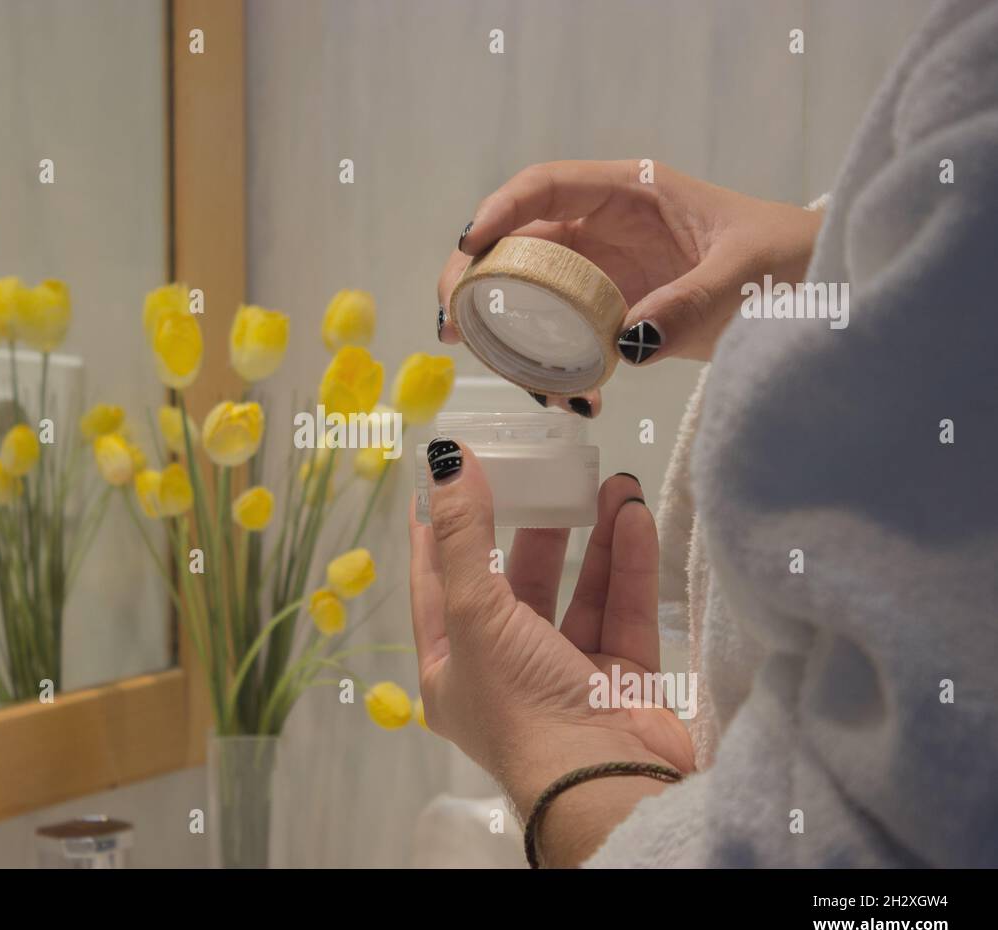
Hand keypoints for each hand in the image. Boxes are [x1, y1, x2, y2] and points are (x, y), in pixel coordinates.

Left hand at [410, 445, 694, 864]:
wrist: (605, 782)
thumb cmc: (523, 705)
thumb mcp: (476, 612)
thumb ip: (464, 534)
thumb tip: (445, 460)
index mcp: (450, 668)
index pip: (436, 584)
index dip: (438, 530)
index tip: (444, 481)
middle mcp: (504, 673)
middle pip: (513, 584)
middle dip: (532, 528)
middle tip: (544, 473)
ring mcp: (565, 676)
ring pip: (577, 592)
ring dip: (593, 538)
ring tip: (608, 482)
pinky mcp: (620, 679)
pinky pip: (623, 610)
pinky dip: (629, 565)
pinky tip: (632, 515)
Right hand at [437, 160, 820, 415]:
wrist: (820, 293)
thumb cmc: (790, 261)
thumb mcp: (746, 276)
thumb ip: (690, 304)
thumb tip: (626, 343)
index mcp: (631, 194)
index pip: (547, 186)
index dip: (501, 210)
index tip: (470, 247)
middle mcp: (605, 229)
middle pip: (518, 242)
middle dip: (477, 280)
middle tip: (455, 326)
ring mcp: (605, 274)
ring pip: (529, 293)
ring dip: (509, 334)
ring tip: (521, 381)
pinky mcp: (613, 315)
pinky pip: (561, 334)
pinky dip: (551, 365)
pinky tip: (569, 398)